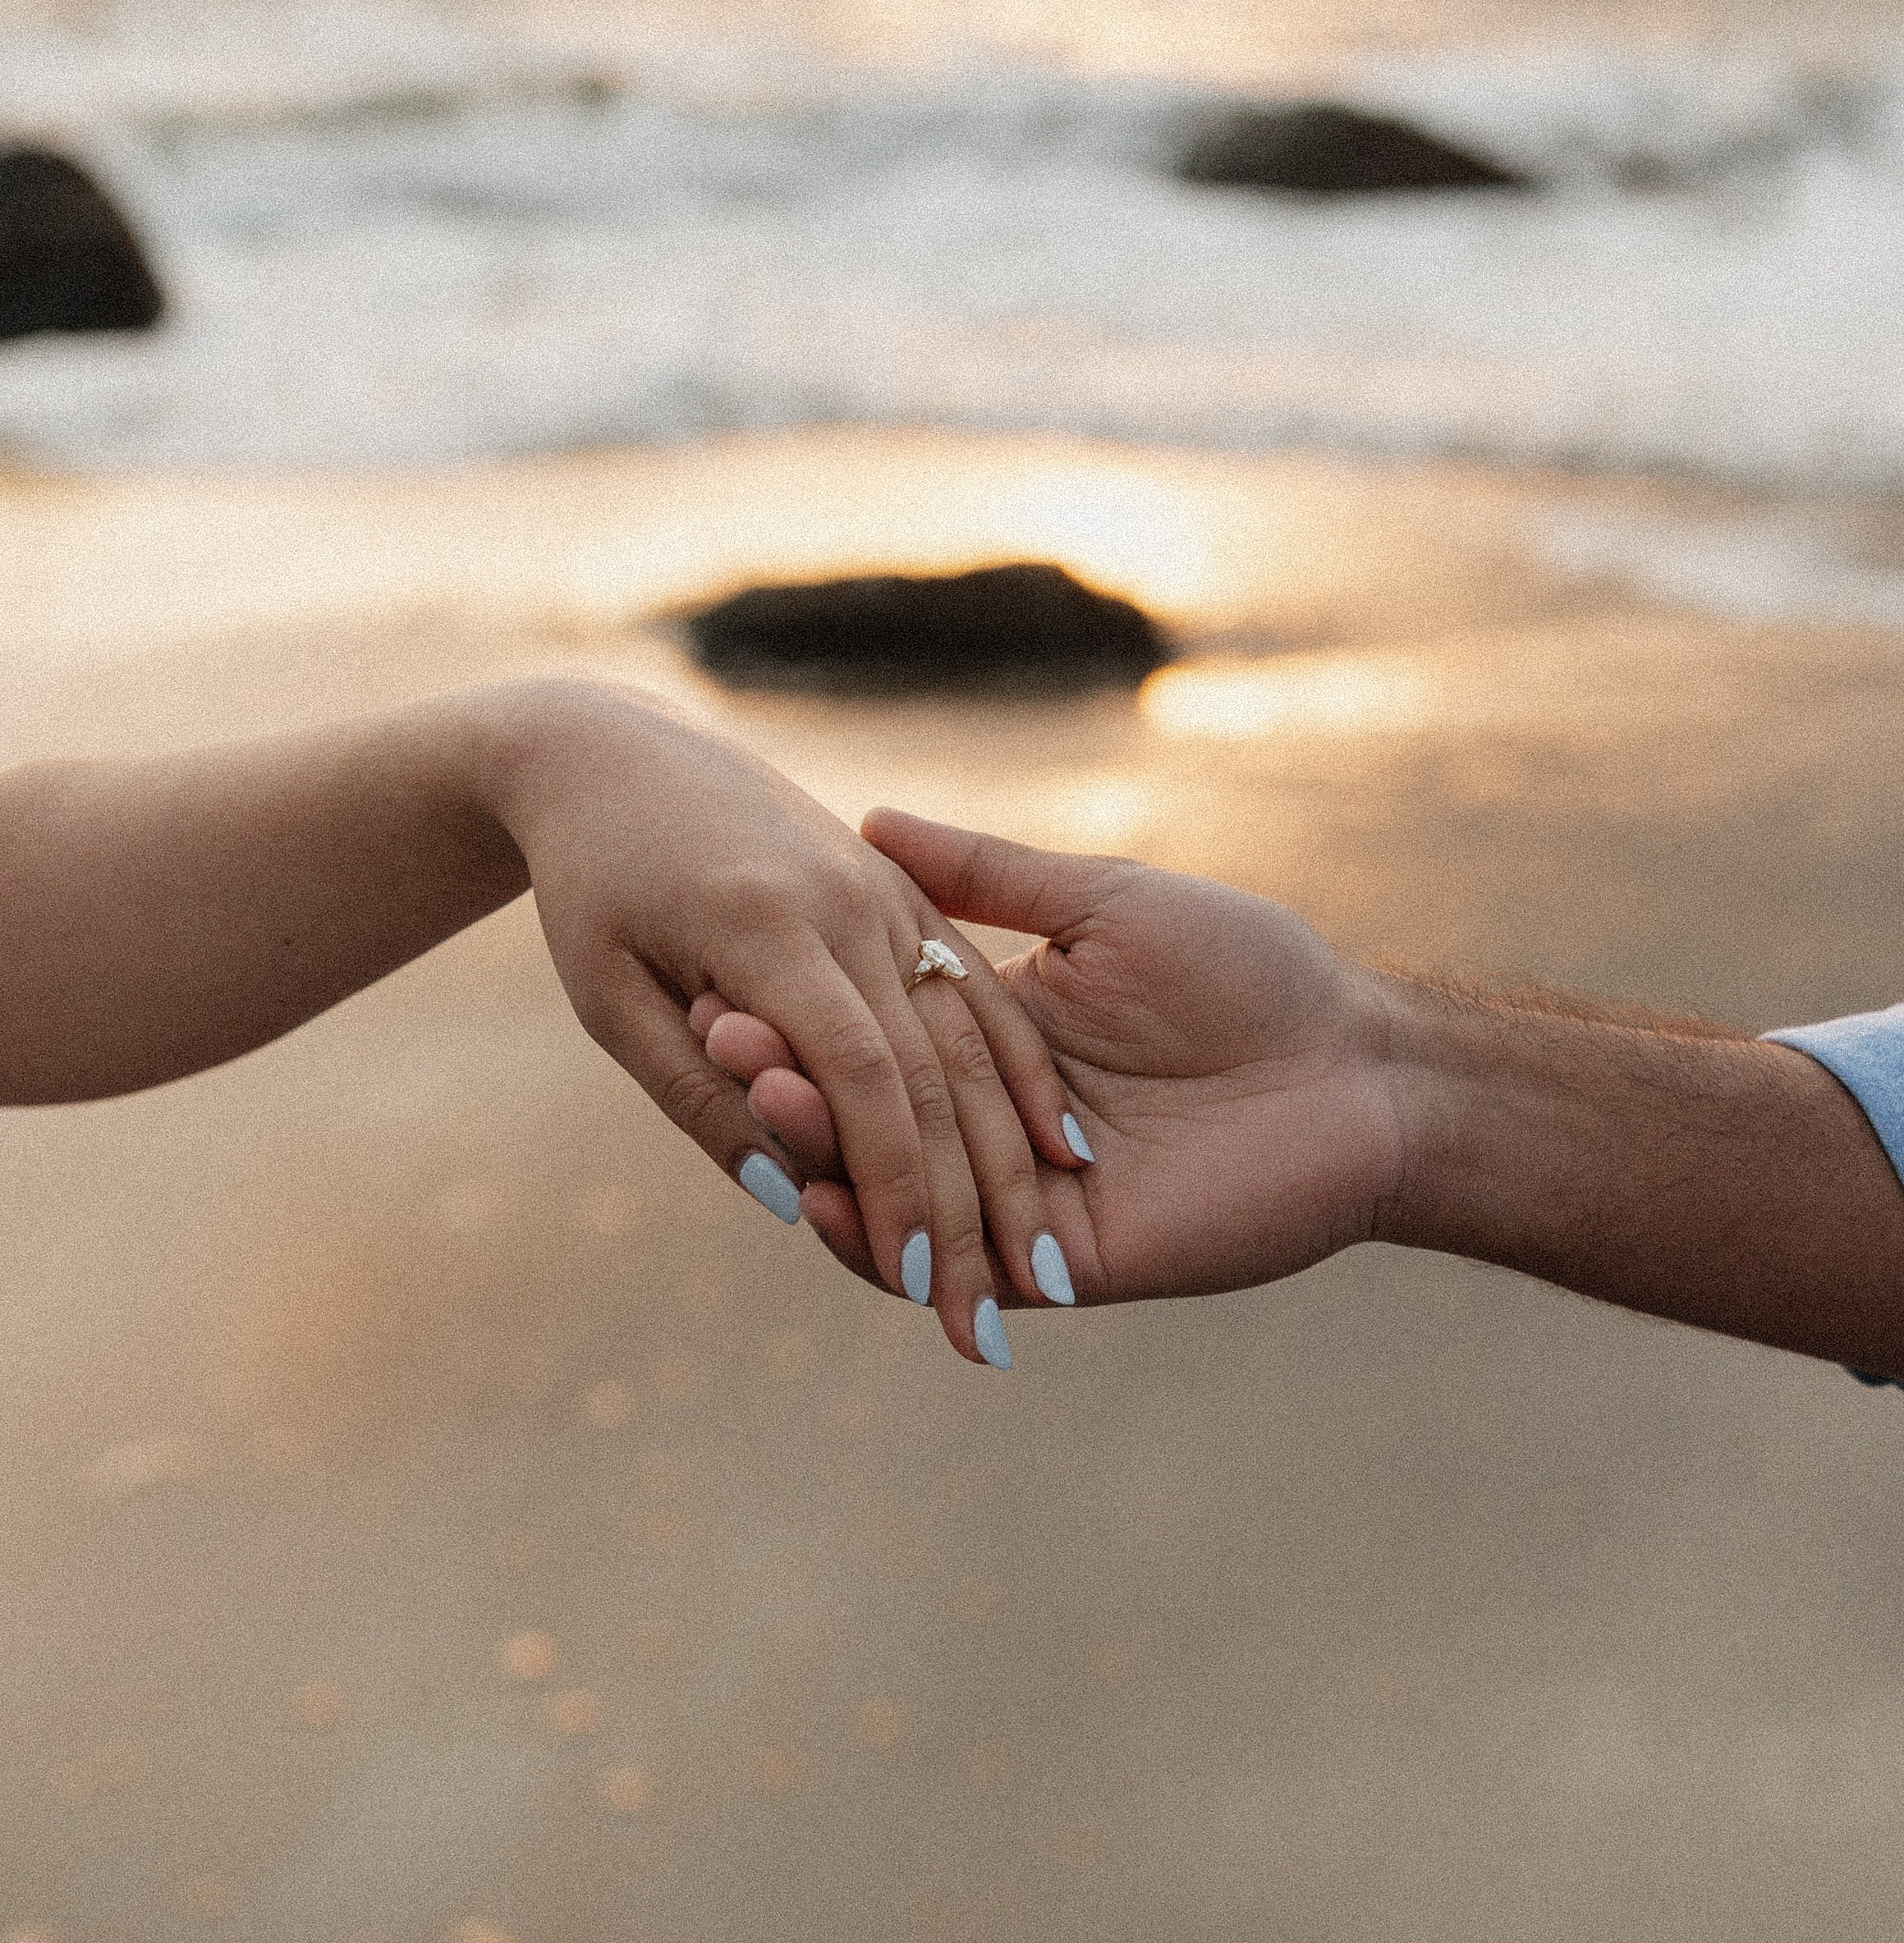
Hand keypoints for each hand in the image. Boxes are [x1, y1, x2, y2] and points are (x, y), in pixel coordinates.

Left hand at [485, 691, 1087, 1361]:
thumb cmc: (590, 885)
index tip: (920, 1282)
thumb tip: (788, 1201)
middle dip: (971, 1203)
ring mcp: (887, 886)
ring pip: (975, 1033)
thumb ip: (695, 1096)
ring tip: (1050, 1260)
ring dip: (1018, 1152)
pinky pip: (978, 988)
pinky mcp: (902, 886)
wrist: (613, 749)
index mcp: (768, 922)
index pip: (860, 1075)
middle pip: (935, 1068)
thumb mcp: (609, 997)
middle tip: (994, 1317)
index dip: (897, 1183)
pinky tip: (1061, 1149)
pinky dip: (1023, 1073)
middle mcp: (848, 899)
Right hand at [697, 807, 1408, 1310]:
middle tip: (718, 1037)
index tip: (727, 969)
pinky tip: (825, 1195)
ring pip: (895, 1193)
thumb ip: (989, 874)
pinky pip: (959, 1262)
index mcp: (998, 1032)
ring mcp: (1027, 1198)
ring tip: (757, 1098)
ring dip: (817, 1152)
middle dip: (786, 1081)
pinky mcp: (1069, 1262)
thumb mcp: (1102, 900)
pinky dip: (886, 1237)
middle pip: (867, 1115)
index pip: (872, 1032)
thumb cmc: (1248, 966)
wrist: (1357, 1065)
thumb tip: (872, 818)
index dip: (801, 1010)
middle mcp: (998, 1121)